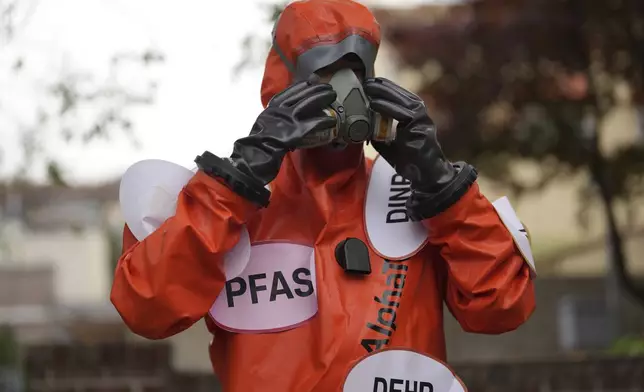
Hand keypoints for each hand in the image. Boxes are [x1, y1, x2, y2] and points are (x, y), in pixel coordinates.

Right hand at [230, 78, 336, 184]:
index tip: (312, 81)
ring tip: (333, 96)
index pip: (290, 90)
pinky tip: (332, 119)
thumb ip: (275, 115)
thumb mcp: (265, 121)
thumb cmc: (258, 141)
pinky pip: (314, 123)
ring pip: (309, 103)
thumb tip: (286, 114)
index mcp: (273, 106)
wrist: (256, 153)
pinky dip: (324, 120)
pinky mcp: (297, 131)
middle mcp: (281, 108)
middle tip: (328, 87)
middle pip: (303, 94)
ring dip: (323, 98)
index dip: (303, 85)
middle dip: (317, 89)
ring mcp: (289, 119)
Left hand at [364, 77, 454, 191]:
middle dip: (383, 87)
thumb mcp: (389, 145)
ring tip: (368, 88)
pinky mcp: (421, 128)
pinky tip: (374, 104)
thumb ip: (379, 135)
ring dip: (384, 93)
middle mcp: (420, 115)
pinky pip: (402, 114)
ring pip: (403, 101)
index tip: (370, 82)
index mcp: (414, 116)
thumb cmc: (410, 161)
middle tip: (366, 81)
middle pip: (401, 95)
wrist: (426, 176)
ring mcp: (422, 120)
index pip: (400, 96)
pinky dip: (387, 108)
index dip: (385, 88)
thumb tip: (362, 128)